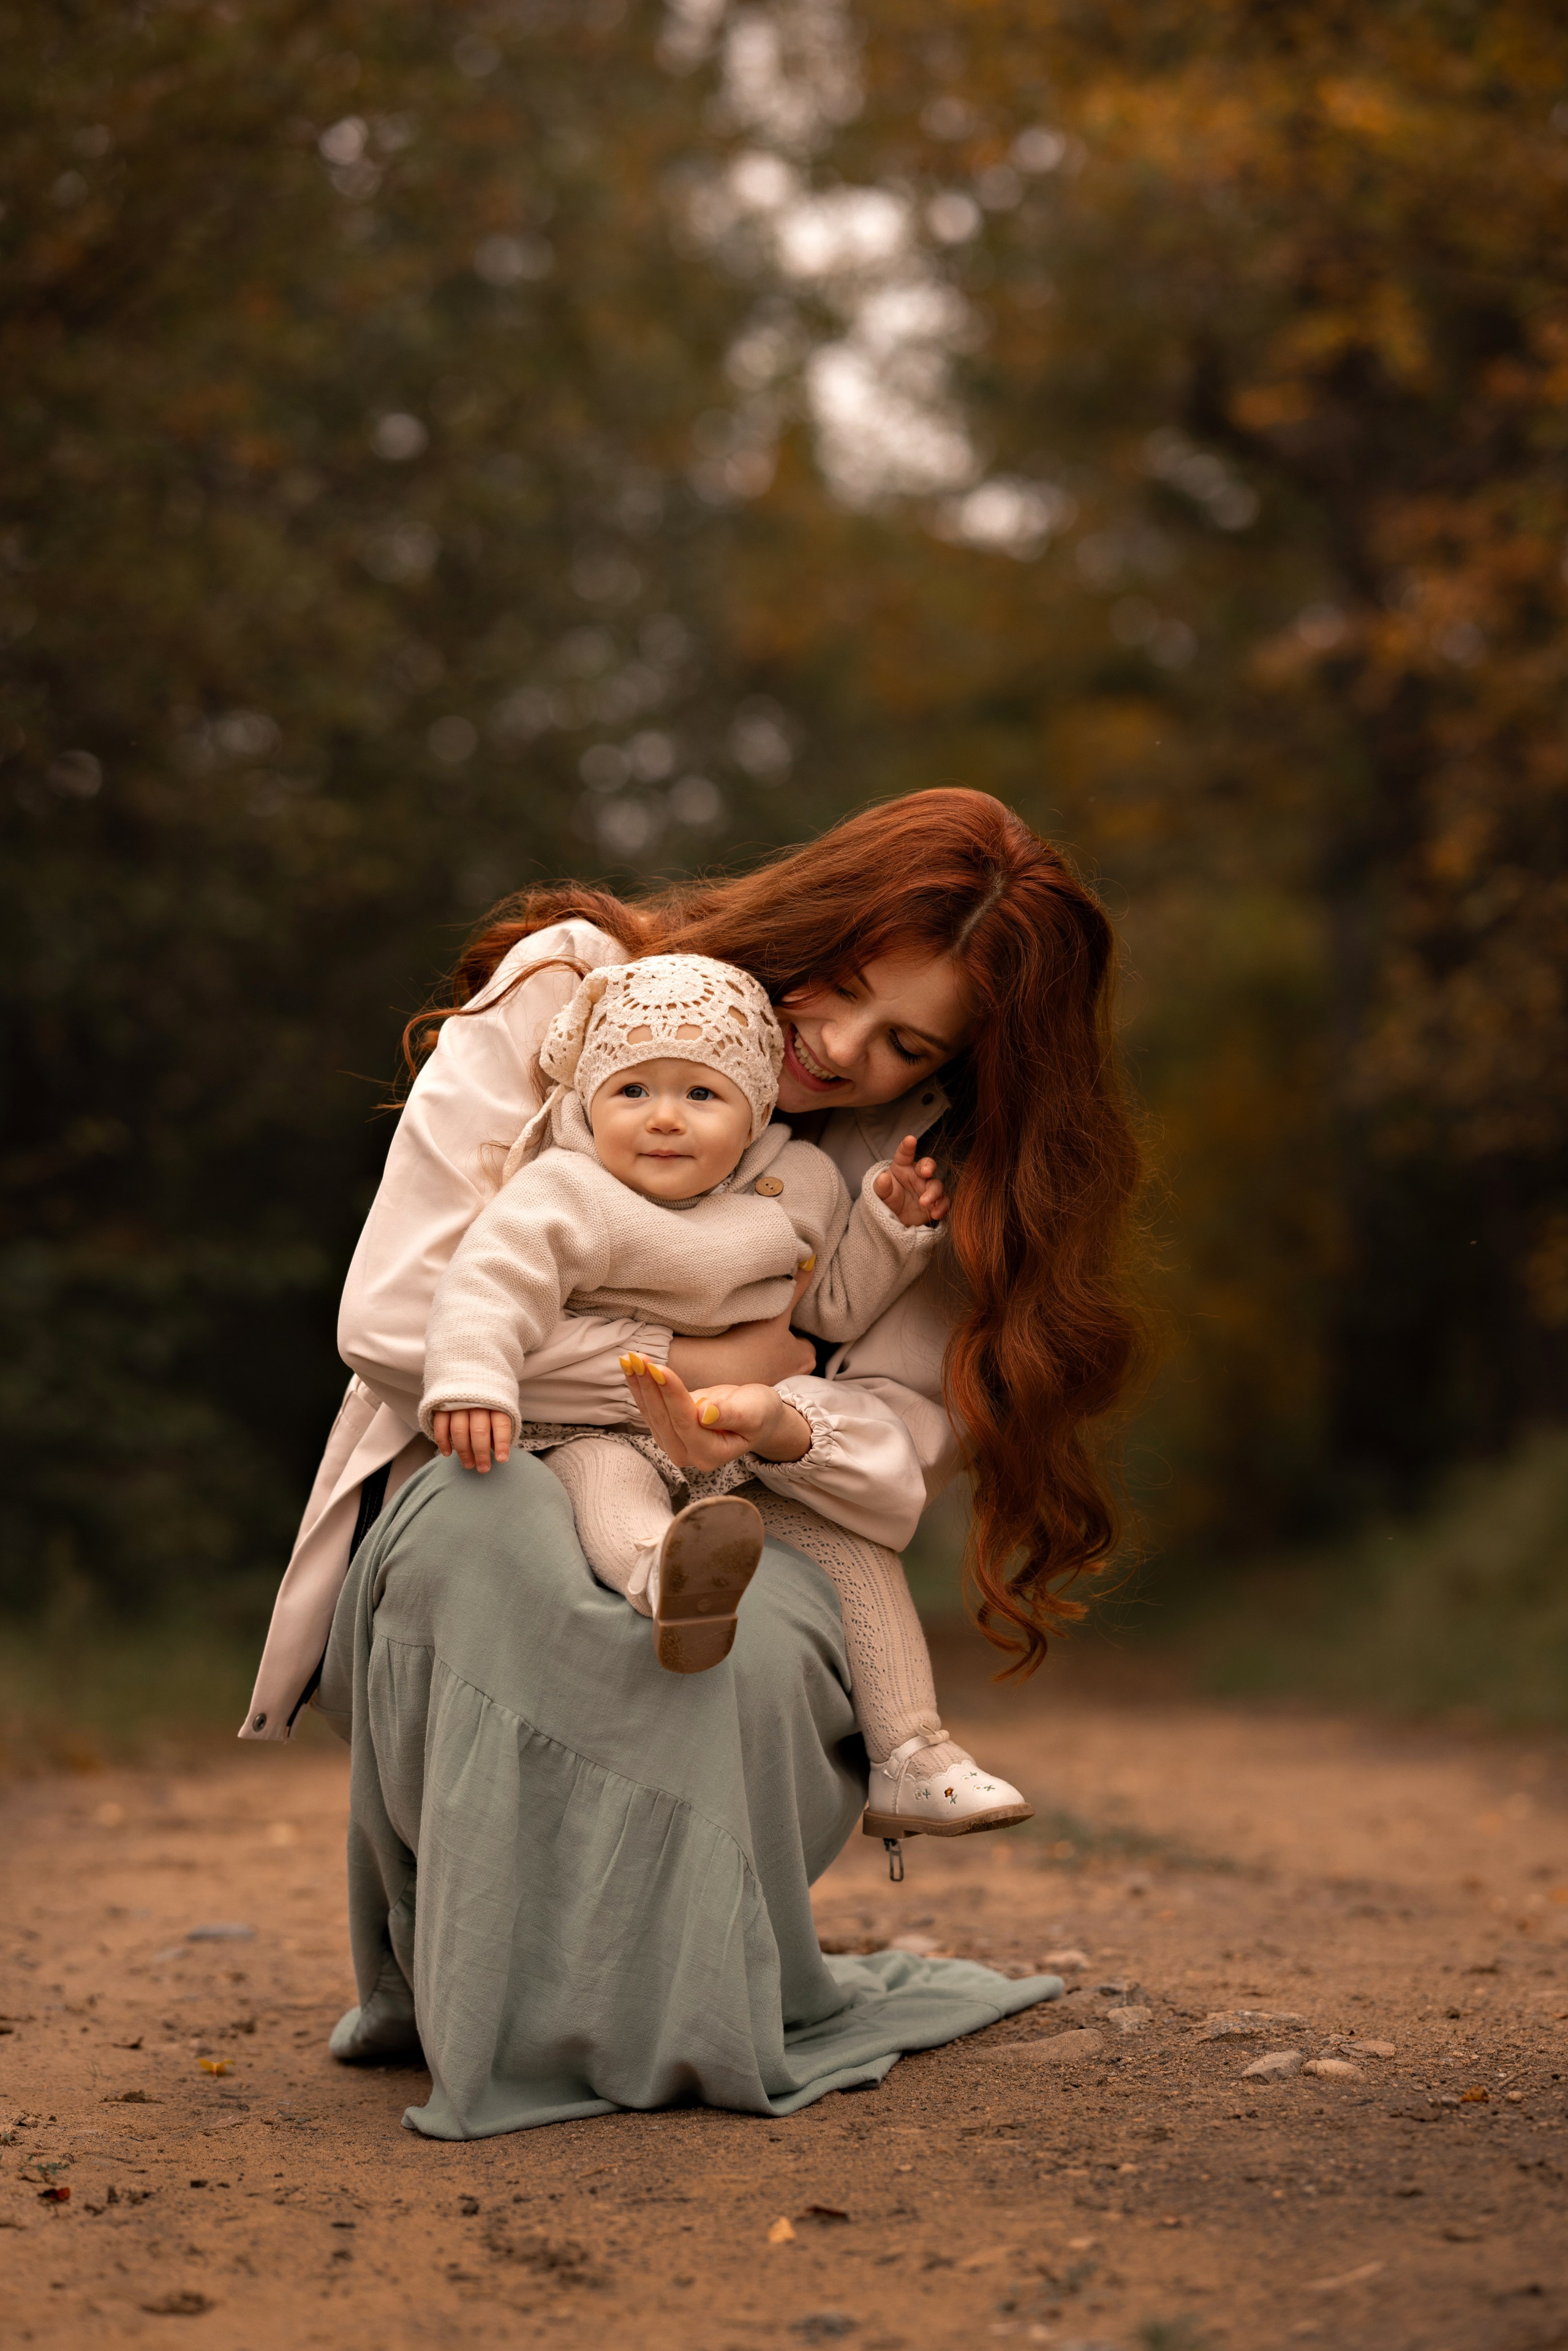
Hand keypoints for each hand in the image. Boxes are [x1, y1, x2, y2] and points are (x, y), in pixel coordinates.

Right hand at [432, 1407, 511, 1472]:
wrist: (468, 1375)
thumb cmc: (488, 1399)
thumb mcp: (500, 1408)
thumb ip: (498, 1428)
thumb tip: (496, 1451)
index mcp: (496, 1403)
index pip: (501, 1424)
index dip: (502, 1443)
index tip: (501, 1460)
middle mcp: (477, 1403)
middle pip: (479, 1431)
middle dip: (481, 1453)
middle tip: (483, 1468)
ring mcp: (458, 1404)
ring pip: (459, 1431)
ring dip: (463, 1451)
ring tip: (468, 1465)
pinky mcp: (442, 1406)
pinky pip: (441, 1426)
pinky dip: (443, 1441)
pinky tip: (447, 1453)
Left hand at [619, 1356, 810, 1468]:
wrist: (756, 1415)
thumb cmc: (759, 1413)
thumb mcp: (754, 1412)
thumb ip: (732, 1415)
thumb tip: (706, 1414)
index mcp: (711, 1454)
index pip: (685, 1422)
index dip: (672, 1395)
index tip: (660, 1369)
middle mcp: (688, 1455)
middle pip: (663, 1418)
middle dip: (649, 1386)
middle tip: (638, 1357)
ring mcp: (674, 1444)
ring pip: (651, 1413)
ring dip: (639, 1384)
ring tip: (630, 1357)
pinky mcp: (666, 1431)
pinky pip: (649, 1408)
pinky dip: (639, 1386)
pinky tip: (631, 1367)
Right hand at [666, 1257, 817, 1388]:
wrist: (712, 1370)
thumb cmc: (750, 1342)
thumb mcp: (777, 1310)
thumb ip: (796, 1286)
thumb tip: (811, 1260)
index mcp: (805, 1358)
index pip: (805, 1342)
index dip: (792, 1329)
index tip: (775, 1319)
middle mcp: (793, 1377)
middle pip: (790, 1353)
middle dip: (780, 1344)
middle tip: (760, 1329)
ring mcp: (772, 1386)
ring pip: (772, 1364)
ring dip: (764, 1355)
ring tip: (746, 1340)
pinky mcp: (751, 1390)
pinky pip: (755, 1374)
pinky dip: (749, 1366)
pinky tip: (735, 1354)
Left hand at [872, 1134, 949, 1227]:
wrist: (895, 1218)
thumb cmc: (887, 1199)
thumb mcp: (880, 1194)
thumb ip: (881, 1186)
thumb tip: (883, 1178)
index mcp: (902, 1166)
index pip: (905, 1154)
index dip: (908, 1146)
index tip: (910, 1139)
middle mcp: (917, 1174)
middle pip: (927, 1165)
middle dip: (928, 1166)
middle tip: (926, 1172)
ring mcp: (927, 1188)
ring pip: (937, 1185)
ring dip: (933, 1193)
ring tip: (924, 1202)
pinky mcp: (936, 1201)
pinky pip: (944, 1201)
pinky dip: (942, 1207)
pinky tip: (935, 1213)